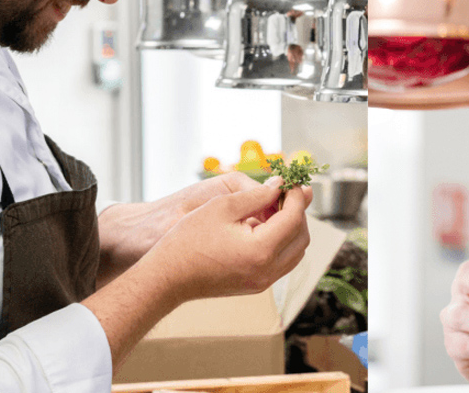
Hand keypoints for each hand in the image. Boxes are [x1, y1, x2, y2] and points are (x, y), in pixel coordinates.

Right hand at [97, 172, 286, 285]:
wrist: (167, 277)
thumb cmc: (188, 240)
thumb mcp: (223, 206)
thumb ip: (257, 194)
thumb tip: (280, 186)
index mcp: (261, 250)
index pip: (294, 218)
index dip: (296, 196)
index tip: (291, 182)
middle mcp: (267, 270)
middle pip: (301, 236)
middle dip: (297, 212)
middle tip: (283, 194)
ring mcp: (263, 282)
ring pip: (295, 251)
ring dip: (291, 228)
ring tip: (272, 208)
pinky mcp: (256, 285)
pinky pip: (282, 262)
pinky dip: (281, 242)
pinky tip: (262, 226)